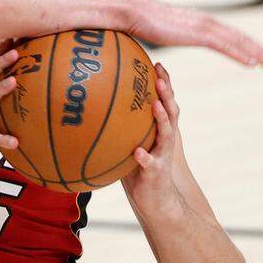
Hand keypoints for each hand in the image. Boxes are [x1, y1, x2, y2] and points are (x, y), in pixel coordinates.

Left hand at [121, 63, 189, 219]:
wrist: (156, 200)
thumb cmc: (139, 169)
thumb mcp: (130, 143)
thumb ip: (120, 126)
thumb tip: (93, 106)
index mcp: (159, 129)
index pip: (163, 101)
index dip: (163, 82)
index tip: (156, 62)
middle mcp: (165, 138)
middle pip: (170, 110)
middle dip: (166, 93)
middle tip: (160, 76)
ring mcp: (163, 154)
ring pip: (166, 134)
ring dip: (162, 118)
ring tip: (155, 105)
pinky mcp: (157, 172)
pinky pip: (151, 163)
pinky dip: (145, 157)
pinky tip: (138, 152)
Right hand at [129, 0, 262, 68]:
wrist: (132, 12)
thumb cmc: (141, 23)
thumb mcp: (163, 33)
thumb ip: (172, 36)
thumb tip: (168, 42)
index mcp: (200, 22)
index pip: (231, 35)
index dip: (248, 45)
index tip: (261, 56)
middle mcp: (206, 21)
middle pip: (241, 37)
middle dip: (261, 49)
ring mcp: (203, 26)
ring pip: (238, 41)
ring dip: (258, 53)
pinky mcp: (197, 33)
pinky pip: (224, 46)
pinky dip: (240, 54)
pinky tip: (252, 64)